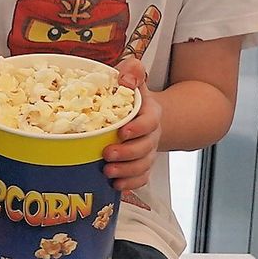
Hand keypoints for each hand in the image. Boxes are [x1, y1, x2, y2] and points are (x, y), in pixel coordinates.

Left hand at [103, 58, 162, 193]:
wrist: (145, 116)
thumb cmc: (132, 98)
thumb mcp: (134, 79)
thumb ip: (133, 72)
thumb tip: (127, 75)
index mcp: (149, 114)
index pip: (149, 122)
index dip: (138, 128)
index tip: (123, 132)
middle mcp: (151, 135)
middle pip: (145, 147)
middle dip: (127, 153)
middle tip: (107, 154)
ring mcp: (147, 151)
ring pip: (143, 165)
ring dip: (126, 170)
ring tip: (108, 172)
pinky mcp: (142, 164)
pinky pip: (142, 177)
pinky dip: (131, 183)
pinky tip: (116, 185)